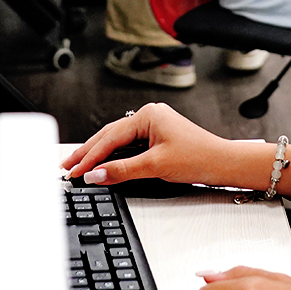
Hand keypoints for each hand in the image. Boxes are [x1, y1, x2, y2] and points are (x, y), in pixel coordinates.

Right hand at [61, 103, 241, 188]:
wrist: (223, 164)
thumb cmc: (199, 158)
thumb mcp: (155, 166)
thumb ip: (122, 170)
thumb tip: (96, 174)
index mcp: (147, 115)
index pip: (110, 137)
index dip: (89, 156)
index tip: (74, 171)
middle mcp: (149, 116)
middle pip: (109, 136)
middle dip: (87, 153)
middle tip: (66, 167)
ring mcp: (153, 126)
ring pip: (117, 141)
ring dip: (98, 155)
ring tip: (78, 166)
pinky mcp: (157, 138)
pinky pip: (128, 146)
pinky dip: (113, 157)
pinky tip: (102, 165)